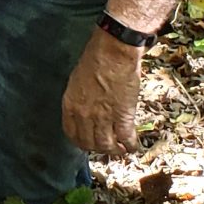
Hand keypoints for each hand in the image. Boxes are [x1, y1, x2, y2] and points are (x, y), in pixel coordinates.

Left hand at [61, 30, 147, 156]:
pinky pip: (126, 138)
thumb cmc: (96, 58)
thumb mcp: (78, 79)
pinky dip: (130, 145)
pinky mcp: (123, 116)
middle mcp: (84, 115)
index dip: (80, 141)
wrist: (114, 52)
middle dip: (97, 148)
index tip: (87, 142)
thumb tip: (86, 106)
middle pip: (88, 142)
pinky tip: (132, 146)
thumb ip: (80, 97)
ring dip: (114, 150)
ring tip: (119, 150)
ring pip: (106, 145)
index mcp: (70, 105)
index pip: (71, 133)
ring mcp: (103, 118)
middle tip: (105, 147)